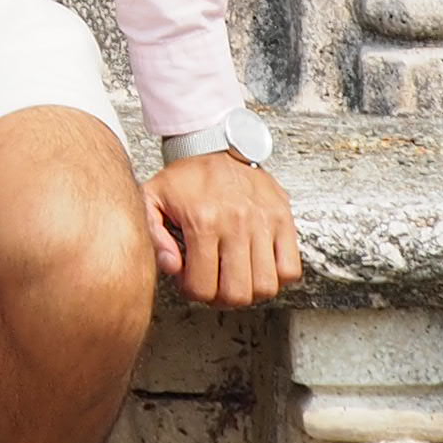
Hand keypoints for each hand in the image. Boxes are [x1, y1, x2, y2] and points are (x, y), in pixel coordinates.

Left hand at [148, 148, 302, 307]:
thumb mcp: (152, 199)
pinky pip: (291, 268)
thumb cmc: (186, 176)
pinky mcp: (284, 219)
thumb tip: (171, 266)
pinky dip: (277, 277)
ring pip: (266, 286)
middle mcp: (237, 223)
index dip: (193, 292)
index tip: (191, 279)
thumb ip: (152, 236)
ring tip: (237, 276)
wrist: (217, 144)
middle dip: (221, 298)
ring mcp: (264, 222)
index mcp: (203, 221)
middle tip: (215, 283)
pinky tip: (259, 266)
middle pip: (237, 294)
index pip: (202, 287)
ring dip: (250, 291)